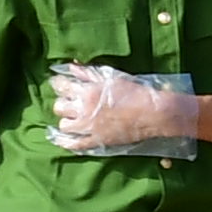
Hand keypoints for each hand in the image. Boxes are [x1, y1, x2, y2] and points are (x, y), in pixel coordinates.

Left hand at [47, 62, 198, 152]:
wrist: (153, 113)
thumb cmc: (135, 92)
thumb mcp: (111, 77)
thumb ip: (88, 72)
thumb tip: (70, 67)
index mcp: (87, 91)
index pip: (61, 86)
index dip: (58, 84)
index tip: (61, 84)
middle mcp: (84, 109)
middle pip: (59, 106)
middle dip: (63, 102)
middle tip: (71, 101)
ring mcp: (89, 127)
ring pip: (64, 125)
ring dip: (67, 120)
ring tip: (74, 118)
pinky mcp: (97, 141)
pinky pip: (75, 145)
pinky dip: (65, 142)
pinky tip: (62, 139)